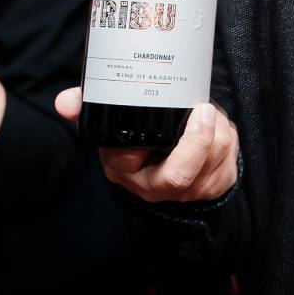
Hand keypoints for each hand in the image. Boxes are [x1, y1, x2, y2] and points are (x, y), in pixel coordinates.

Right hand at [55, 87, 239, 202]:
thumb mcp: (110, 127)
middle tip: (204, 108)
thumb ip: (87, 107)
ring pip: (212, 157)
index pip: (137, 161)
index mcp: (124, 170)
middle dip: (199, 138)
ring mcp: (188, 192)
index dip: (158, 137)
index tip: (189, 108)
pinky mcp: (216, 187)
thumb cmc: (137, 142)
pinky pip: (229, 159)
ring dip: (218, 128)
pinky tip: (217, 125)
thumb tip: (65, 102)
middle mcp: (154, 187)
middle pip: (181, 173)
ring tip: (208, 111)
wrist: (166, 170)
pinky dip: (228, 135)